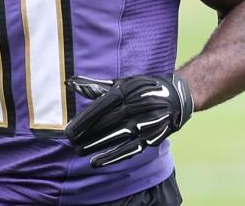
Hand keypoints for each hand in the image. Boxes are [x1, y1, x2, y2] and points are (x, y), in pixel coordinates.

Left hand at [64, 73, 192, 167]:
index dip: (84, 120)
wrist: (176, 98)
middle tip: (70, 142)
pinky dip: (112, 157)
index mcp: (126, 91)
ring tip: (79, 151)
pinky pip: (129, 149)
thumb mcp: (121, 82)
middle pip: (106, 123)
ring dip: (96, 145)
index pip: (101, 107)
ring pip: (115, 137)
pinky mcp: (149, 138)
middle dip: (87, 133)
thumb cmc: (141, 88)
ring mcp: (143, 124)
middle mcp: (135, 107)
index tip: (69, 130)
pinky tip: (97, 162)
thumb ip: (95, 86)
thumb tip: (70, 83)